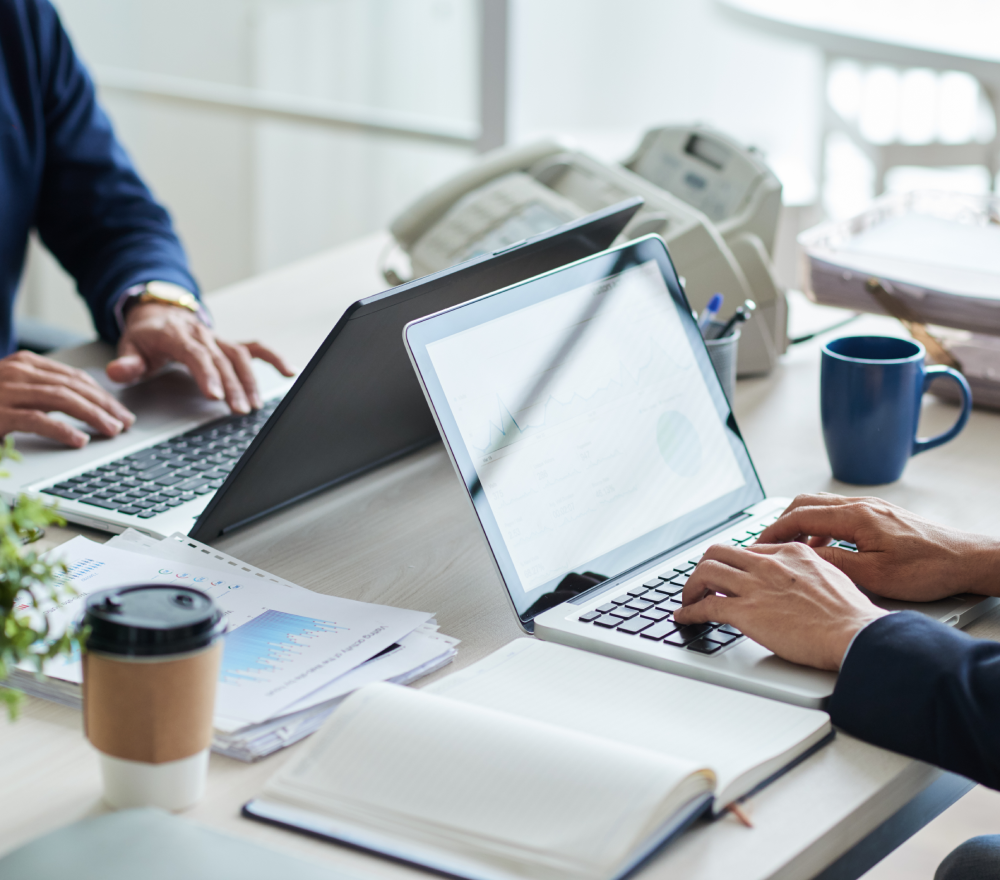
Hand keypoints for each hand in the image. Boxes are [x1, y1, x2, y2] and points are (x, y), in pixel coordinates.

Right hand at [0, 351, 135, 447]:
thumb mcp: (13, 391)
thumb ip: (43, 394)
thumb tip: (83, 408)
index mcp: (25, 364)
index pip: (74, 377)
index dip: (102, 395)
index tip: (120, 410)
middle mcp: (17, 372)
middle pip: (73, 386)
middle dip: (105, 405)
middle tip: (126, 422)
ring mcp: (6, 391)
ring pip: (62, 399)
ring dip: (93, 415)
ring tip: (112, 429)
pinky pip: (36, 420)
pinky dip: (62, 430)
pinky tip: (80, 440)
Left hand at [106, 303, 295, 413]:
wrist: (159, 314)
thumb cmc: (146, 337)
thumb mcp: (129, 347)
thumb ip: (126, 362)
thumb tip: (119, 371)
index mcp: (177, 334)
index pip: (195, 354)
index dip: (207, 374)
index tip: (215, 395)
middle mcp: (202, 334)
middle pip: (222, 360)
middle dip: (233, 386)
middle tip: (239, 410)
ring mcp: (219, 338)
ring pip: (241, 357)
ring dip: (250, 381)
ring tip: (254, 405)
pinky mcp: (230, 343)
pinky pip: (256, 348)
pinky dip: (274, 359)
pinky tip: (289, 372)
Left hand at [673, 542, 886, 670]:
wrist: (854, 633)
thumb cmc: (849, 615)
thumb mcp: (830, 576)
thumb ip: (807, 572)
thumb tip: (796, 582)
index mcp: (791, 552)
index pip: (748, 550)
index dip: (733, 564)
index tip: (727, 574)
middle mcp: (769, 563)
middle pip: (718, 553)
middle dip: (705, 568)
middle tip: (701, 583)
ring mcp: (755, 586)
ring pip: (705, 572)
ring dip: (691, 587)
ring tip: (688, 599)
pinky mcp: (745, 612)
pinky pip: (705, 606)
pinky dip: (689, 611)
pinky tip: (684, 617)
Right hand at [757, 494, 999, 601]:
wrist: (967, 560)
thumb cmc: (928, 569)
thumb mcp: (874, 574)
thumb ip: (834, 561)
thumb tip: (803, 555)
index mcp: (856, 516)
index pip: (800, 515)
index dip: (773, 530)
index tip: (756, 545)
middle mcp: (862, 505)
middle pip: (806, 503)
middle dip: (780, 522)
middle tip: (766, 545)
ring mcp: (872, 507)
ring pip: (822, 506)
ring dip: (801, 524)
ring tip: (790, 549)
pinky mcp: (880, 515)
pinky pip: (839, 513)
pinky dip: (821, 526)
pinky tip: (824, 548)